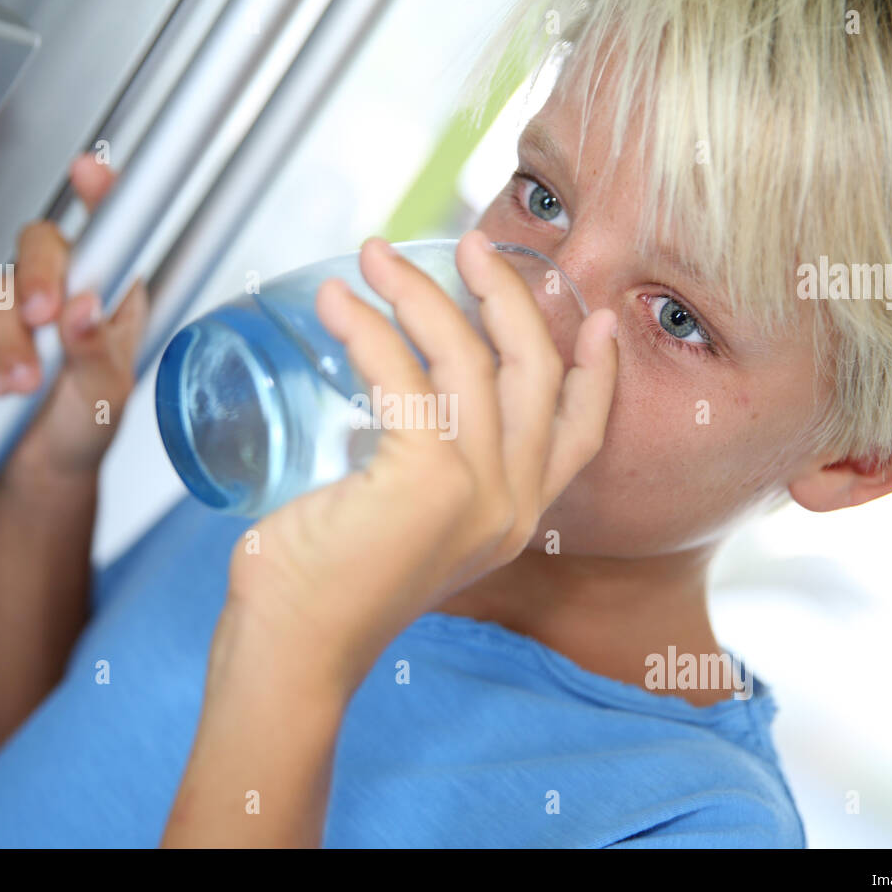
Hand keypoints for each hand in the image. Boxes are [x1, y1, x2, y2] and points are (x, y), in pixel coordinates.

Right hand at [0, 153, 149, 485]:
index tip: (91, 172)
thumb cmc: (86, 424)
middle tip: (42, 318)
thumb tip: (84, 309)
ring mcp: (19, 304)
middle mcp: (66, 287)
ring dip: (9, 339)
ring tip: (27, 384)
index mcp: (111, 293)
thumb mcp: (107, 395)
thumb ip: (96, 351)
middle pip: (41, 243)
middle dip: (36, 277)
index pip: (111, 231)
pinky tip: (2, 385)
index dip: (100, 195)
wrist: (40, 469)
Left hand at [217, 229, 619, 700]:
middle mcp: (512, 506)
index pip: (582, 434)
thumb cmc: (330, 586)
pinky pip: (402, 374)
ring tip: (372, 255)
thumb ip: (426, 473)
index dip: (597, 370)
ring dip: (420, 291)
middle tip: (468, 242)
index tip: (595, 315)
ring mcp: (478, 493)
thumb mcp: (407, 523)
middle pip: (535, 372)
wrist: (294, 649)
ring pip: (467, 358)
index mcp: (515, 518)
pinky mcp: (428, 479)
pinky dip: (366, 327)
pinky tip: (334, 304)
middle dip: (507, 294)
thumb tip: (398, 391)